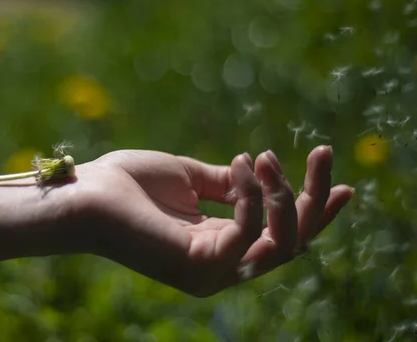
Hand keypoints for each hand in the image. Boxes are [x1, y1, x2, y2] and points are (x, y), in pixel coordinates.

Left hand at [73, 146, 353, 296]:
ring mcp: (212, 273)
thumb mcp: (189, 177)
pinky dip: (252, 194)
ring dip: (284, 194)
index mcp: (216, 244)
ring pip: (280, 243)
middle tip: (323, 154)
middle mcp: (221, 266)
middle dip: (313, 198)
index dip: (312, 211)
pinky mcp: (202, 266)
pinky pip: (249, 230)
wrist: (86, 193)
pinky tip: (245, 163)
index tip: (340, 182)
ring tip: (267, 156)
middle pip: (290, 243)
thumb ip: (227, 184)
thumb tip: (260, 173)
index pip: (276, 236)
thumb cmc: (127, 183)